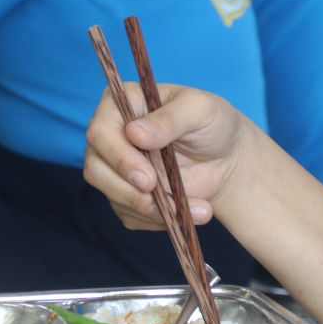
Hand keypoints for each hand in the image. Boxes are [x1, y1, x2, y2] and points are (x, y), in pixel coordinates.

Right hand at [82, 82, 248, 230]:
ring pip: (112, 195)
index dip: (118, 157)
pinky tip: (186, 214)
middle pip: (95, 168)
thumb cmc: (212, 123)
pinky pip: (130, 215)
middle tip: (162, 197)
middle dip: (127, 190)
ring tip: (185, 210)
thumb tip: (135, 133)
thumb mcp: (201, 110)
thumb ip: (170, 118)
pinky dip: (157, 219)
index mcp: (122, 104)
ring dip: (149, 209)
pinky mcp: (128, 194)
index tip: (147, 177)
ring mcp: (116, 167)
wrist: (227, 157)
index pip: (100, 130)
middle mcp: (112, 135)